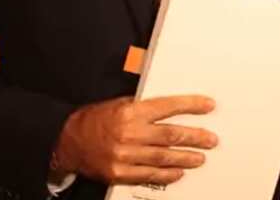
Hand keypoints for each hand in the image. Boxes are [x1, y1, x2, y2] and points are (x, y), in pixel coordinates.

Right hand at [51, 94, 217, 185]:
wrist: (68, 141)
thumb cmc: (96, 120)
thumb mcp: (119, 104)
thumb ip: (144, 108)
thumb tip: (173, 108)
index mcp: (130, 111)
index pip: (168, 106)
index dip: (191, 106)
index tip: (208, 106)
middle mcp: (128, 132)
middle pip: (171, 135)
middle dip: (195, 137)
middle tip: (210, 140)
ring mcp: (124, 155)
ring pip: (163, 157)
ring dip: (185, 158)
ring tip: (200, 157)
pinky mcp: (119, 173)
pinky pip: (149, 175)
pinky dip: (166, 175)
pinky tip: (178, 172)